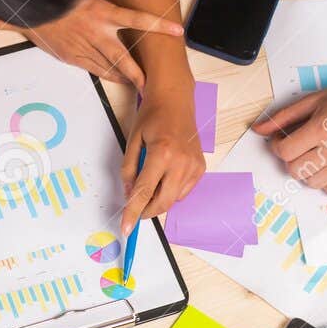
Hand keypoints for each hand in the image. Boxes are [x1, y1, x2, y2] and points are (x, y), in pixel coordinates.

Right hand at [23, 0, 183, 89]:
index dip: (159, 25)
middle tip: (153, 85)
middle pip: (124, 58)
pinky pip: (94, 70)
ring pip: (110, 67)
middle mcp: (96, 33)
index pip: (138, 19)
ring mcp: (83, 48)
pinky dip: (108, 75)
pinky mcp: (72, 57)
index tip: (177, 31)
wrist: (30, 10)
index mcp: (103, 13)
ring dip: (126, 77)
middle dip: (139, 73)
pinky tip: (119, 80)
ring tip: (140, 85)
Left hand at [119, 80, 206, 233]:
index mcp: (162, 153)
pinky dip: (171, 189)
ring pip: (174, 198)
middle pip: (163, 202)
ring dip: (159, 198)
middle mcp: (181, 162)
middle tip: (135, 209)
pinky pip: (183, 190)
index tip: (126, 228)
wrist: (175, 100)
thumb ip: (129, 169)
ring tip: (152, 177)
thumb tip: (130, 194)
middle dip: (147, 211)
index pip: (144, 192)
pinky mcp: (201, 167)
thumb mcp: (133, 140)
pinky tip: (166, 172)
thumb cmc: (152, 116)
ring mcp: (194, 165)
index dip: (132, 212)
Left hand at [250, 76, 326, 195]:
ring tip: (315, 155)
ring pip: (312, 183)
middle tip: (299, 147)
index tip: (283, 140)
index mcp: (320, 129)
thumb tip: (258, 129)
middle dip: (291, 159)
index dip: (277, 146)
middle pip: (295, 170)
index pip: (284, 151)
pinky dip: (326, 183)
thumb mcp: (315, 100)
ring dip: (307, 171)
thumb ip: (285, 116)